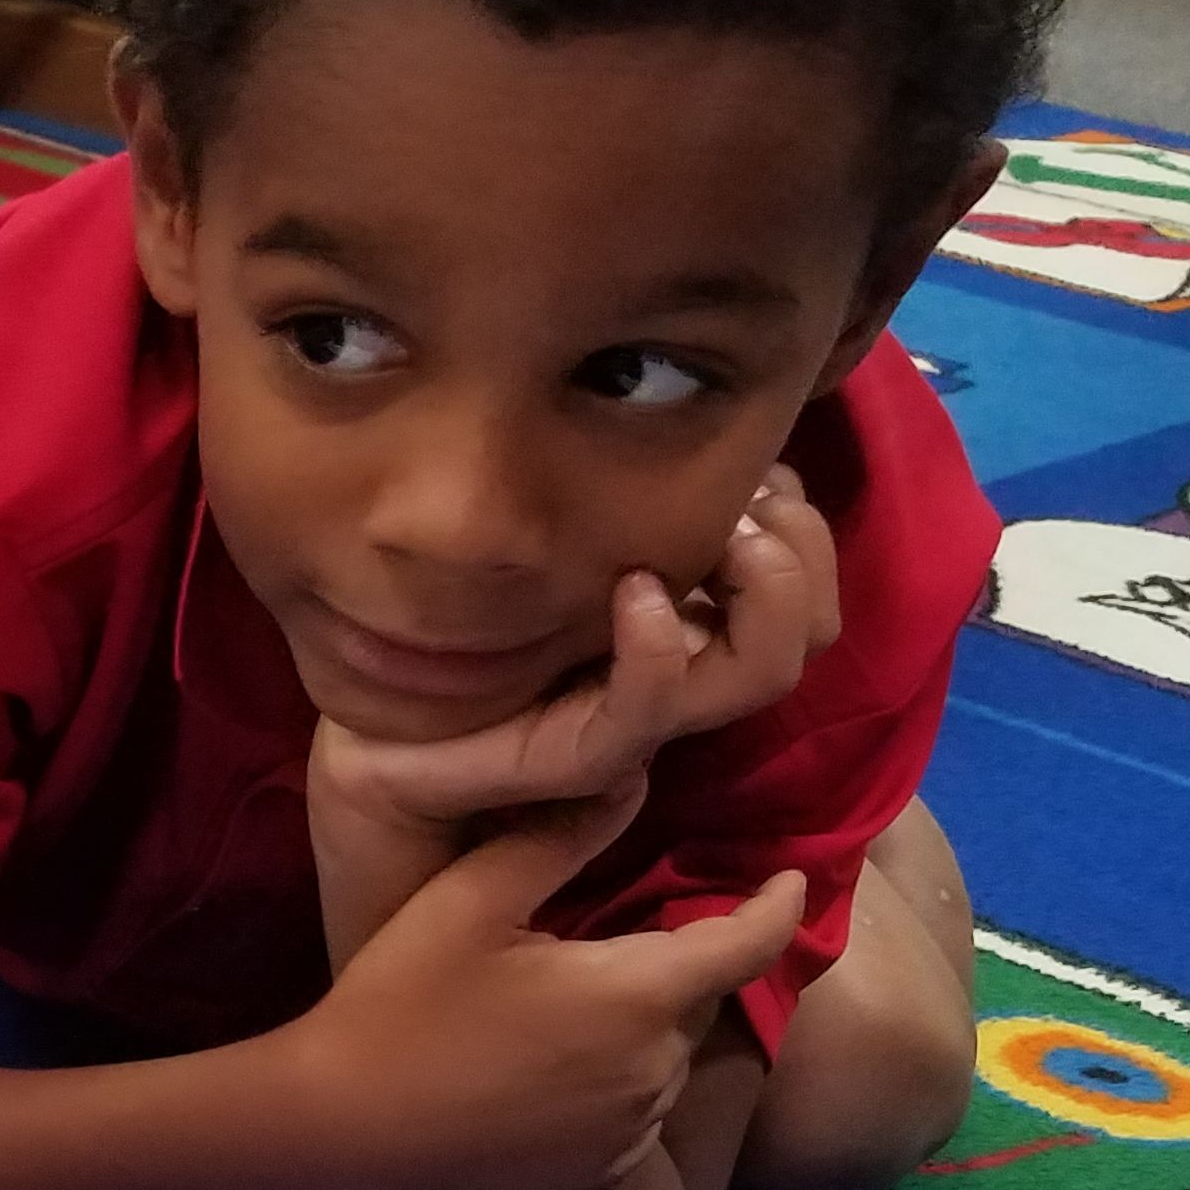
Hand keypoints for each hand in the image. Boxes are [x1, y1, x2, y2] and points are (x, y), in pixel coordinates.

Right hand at [289, 788, 807, 1189]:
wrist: (343, 1124)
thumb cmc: (402, 1001)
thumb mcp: (469, 898)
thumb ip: (560, 839)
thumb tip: (633, 781)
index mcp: (637, 992)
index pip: (749, 942)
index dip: (778, 905)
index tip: (791, 879)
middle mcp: (654, 1065)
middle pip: (698, 999)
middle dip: (676, 967)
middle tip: (611, 946)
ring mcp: (630, 1127)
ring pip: (666, 1059)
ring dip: (640, 1030)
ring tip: (569, 1015)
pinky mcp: (601, 1169)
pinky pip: (635, 1115)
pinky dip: (614, 1087)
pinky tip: (548, 1076)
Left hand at [325, 468, 841, 853]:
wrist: (379, 734)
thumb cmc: (460, 639)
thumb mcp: (559, 547)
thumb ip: (630, 497)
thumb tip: (687, 434)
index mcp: (686, 630)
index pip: (808, 591)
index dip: (804, 527)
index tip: (758, 477)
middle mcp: (681, 680)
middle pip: (810, 630)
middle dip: (798, 552)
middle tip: (749, 502)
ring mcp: (638, 724)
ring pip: (764, 671)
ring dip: (764, 591)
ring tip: (721, 536)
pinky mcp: (577, 755)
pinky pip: (650, 708)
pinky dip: (657, 646)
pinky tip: (632, 588)